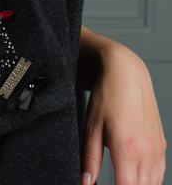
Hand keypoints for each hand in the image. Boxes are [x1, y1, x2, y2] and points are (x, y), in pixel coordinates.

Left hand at [81, 40, 166, 184]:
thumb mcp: (91, 127)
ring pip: (153, 184)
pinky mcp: (161, 144)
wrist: (126, 72)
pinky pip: (159, 172)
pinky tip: (137, 177)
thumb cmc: (108, 95)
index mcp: (128, 150)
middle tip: (114, 180)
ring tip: (123, 180)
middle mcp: (147, 152)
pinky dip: (150, 180)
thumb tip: (85, 182)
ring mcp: (157, 148)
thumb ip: (90, 159)